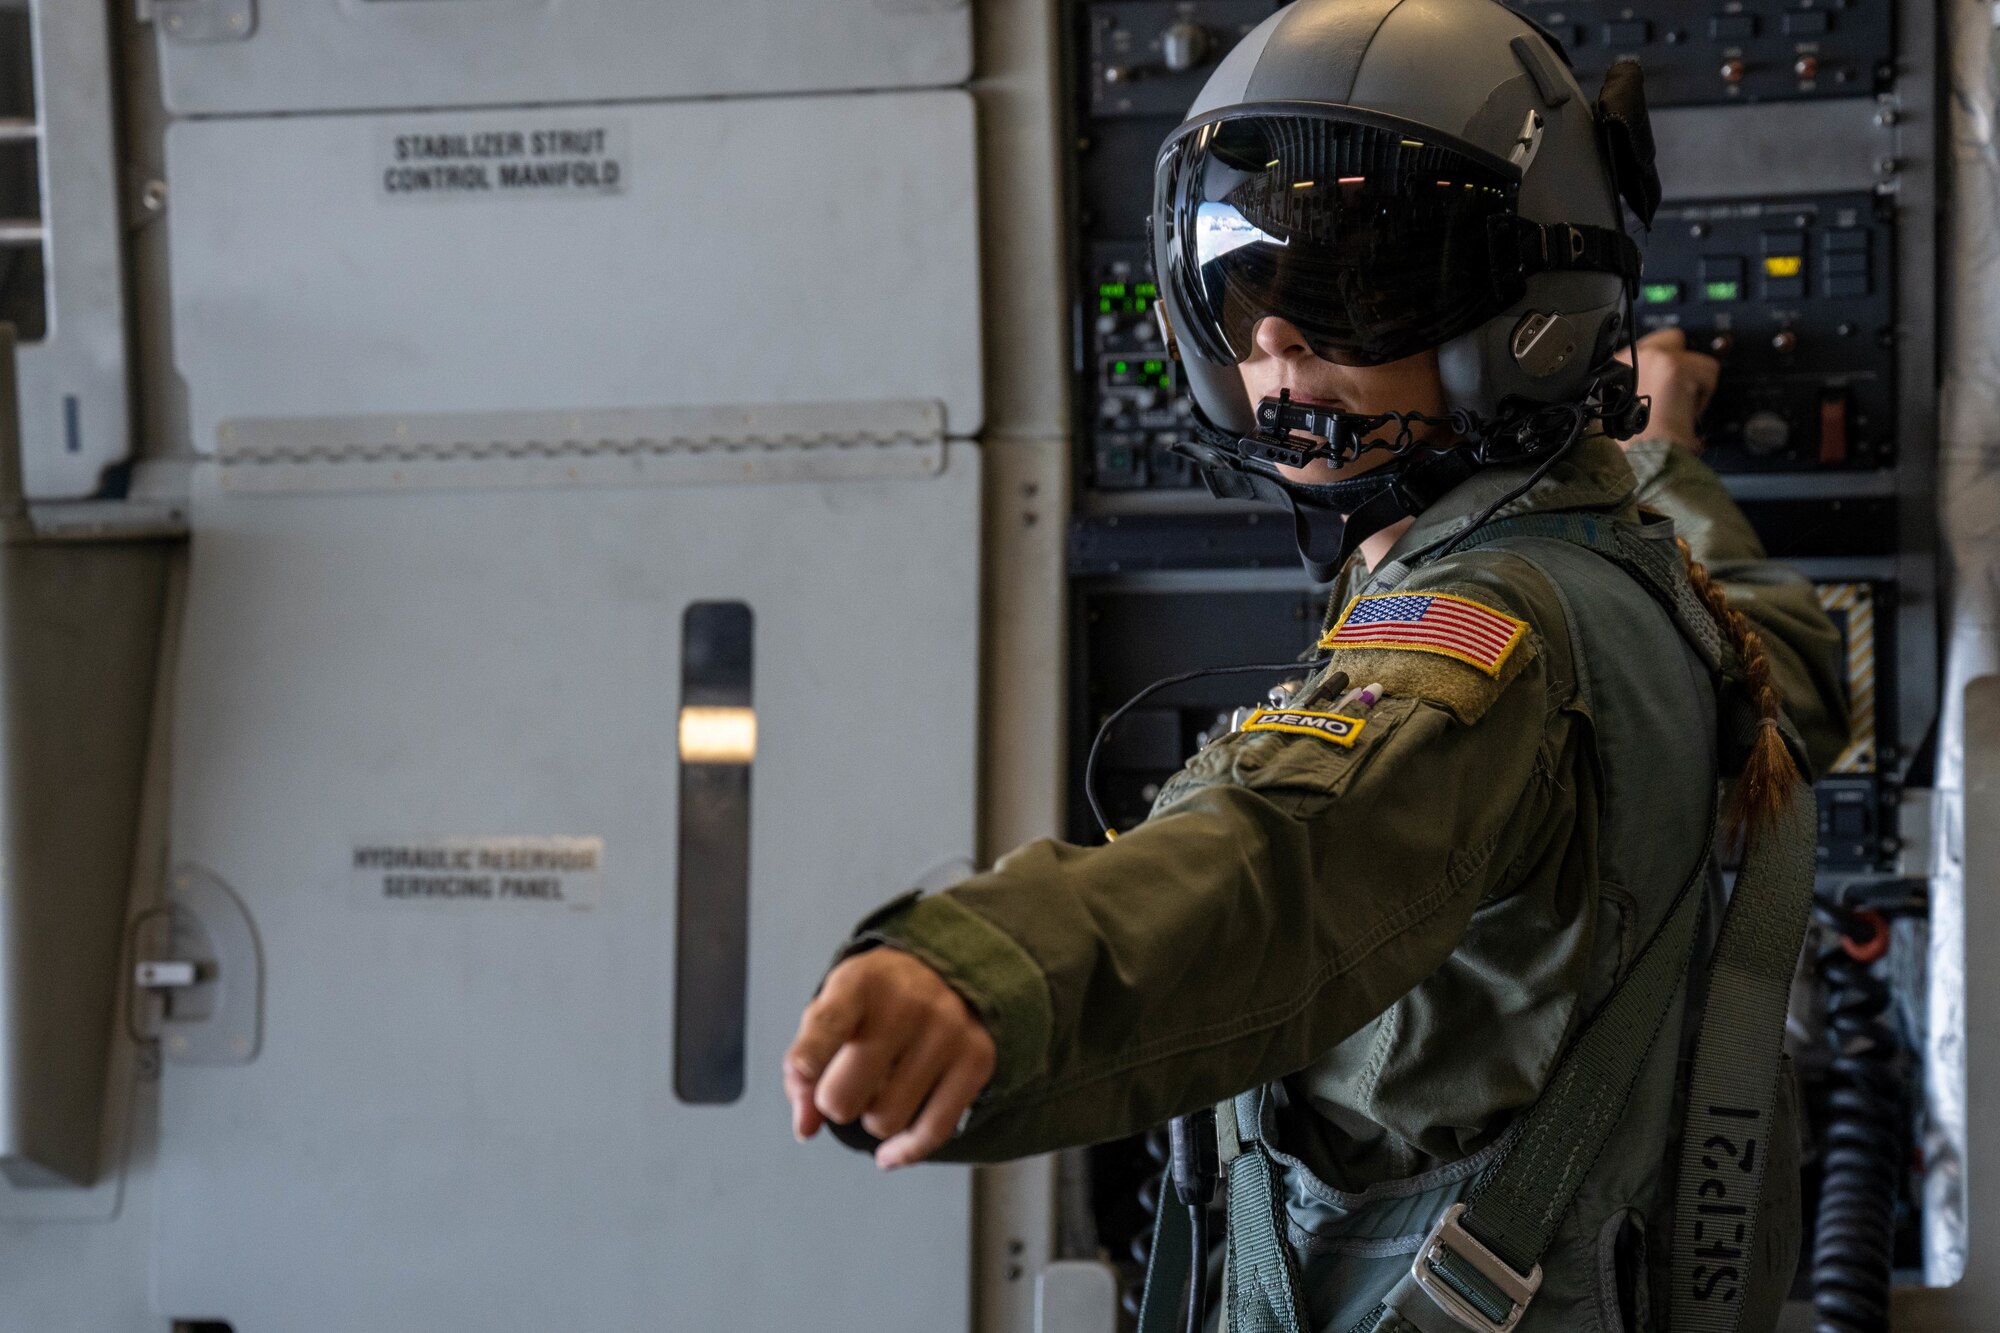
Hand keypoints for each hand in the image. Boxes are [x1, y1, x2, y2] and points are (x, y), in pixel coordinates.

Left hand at [784, 946, 997, 1168]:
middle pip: (846, 1095)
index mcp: (860, 982)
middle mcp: (908, 1002)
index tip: (803, 1070)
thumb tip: (806, 1129)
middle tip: (844, 1088)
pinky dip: (904, 1151)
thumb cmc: (871, 1005)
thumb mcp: (830, 1016)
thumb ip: (804, 1071)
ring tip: (880, 1091)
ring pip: (886, 1120)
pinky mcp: (977, 1058)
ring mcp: (947, 1030)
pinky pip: (933, 1132)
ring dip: (872, 1119)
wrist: (942, 973)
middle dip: (835, 1104)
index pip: (830, 1023)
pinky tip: (889, 1152)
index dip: (812, 1053)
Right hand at [1618, 327, 1719, 453]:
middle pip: (1672, 338)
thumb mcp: (1621, 411)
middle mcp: (1631, 357)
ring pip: (1695, 358)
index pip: (1649, 347)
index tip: (1667, 384)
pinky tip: (1687, 410)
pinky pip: (1708, 370)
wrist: (1641, 454)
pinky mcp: (1675, 365)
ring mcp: (1653, 357)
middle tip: (1678, 394)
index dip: (1663, 366)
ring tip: (1680, 408)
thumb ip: (1632, 390)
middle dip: (1681, 363)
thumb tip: (1650, 387)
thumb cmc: (1632, 444)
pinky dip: (1705, 393)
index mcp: (1613, 369)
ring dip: (1695, 383)